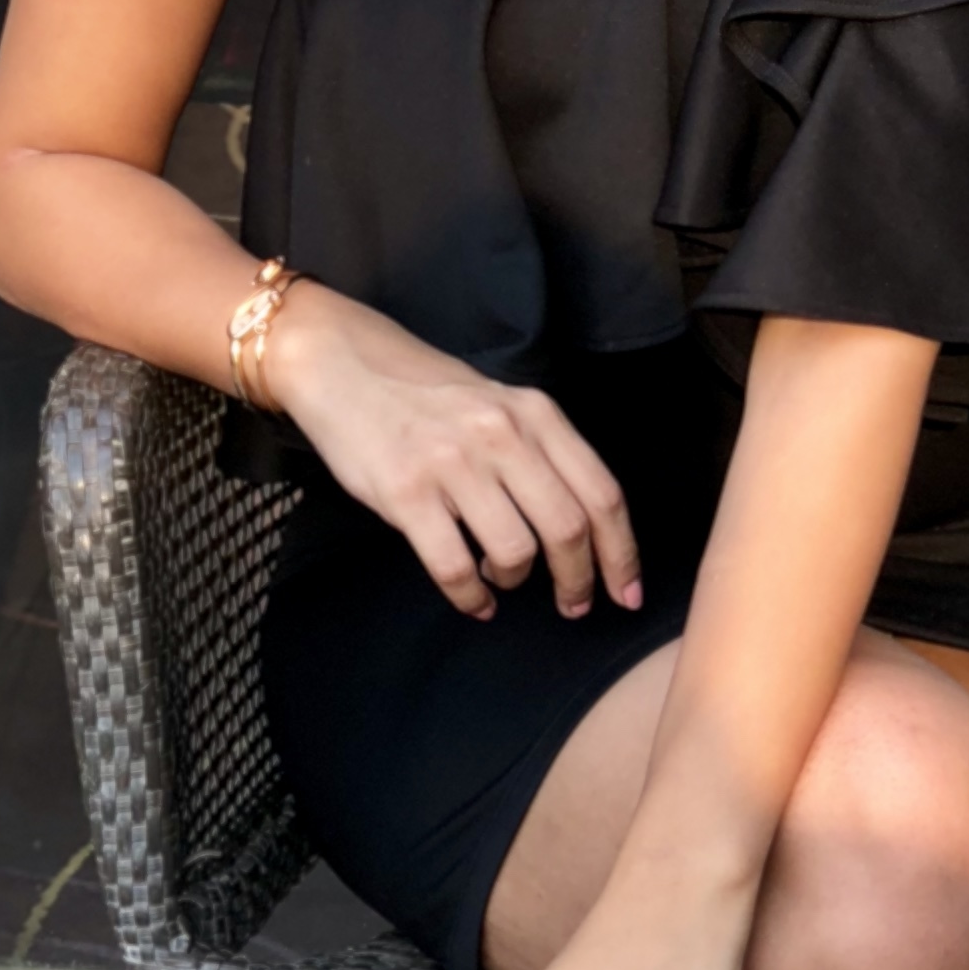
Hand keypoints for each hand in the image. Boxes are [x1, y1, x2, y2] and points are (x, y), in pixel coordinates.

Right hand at [266, 282, 640, 622]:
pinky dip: (471, 597)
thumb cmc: (426, 394)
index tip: (625, 593)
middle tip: (573, 605)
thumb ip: (542, 453)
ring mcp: (453, 463)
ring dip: (517, 582)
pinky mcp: (406, 492)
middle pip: (568, 528)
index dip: (621, 553)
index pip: (601, 494)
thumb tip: (583, 530)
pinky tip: (474, 600)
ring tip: (504, 582)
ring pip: (515, 552)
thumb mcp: (500, 405)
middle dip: (578, 580)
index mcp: (536, 413)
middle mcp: (501, 434)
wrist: (342, 364)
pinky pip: (454, 567)